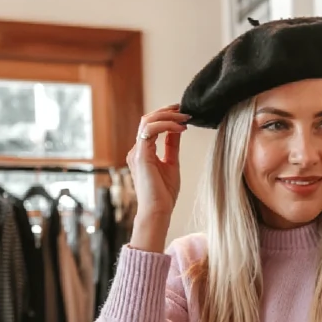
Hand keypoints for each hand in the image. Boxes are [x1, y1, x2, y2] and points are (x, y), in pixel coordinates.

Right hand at [126, 105, 189, 219]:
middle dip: (167, 112)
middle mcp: (137, 150)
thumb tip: (178, 129)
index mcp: (143, 152)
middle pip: (147, 120)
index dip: (166, 117)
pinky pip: (151, 130)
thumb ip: (172, 146)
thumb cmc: (163, 195)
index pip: (151, 126)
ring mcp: (137, 152)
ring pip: (148, 121)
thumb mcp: (172, 164)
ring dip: (168, 116)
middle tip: (184, 110)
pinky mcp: (141, 155)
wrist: (158, 211)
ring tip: (184, 118)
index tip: (183, 114)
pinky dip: (167, 126)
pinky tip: (181, 129)